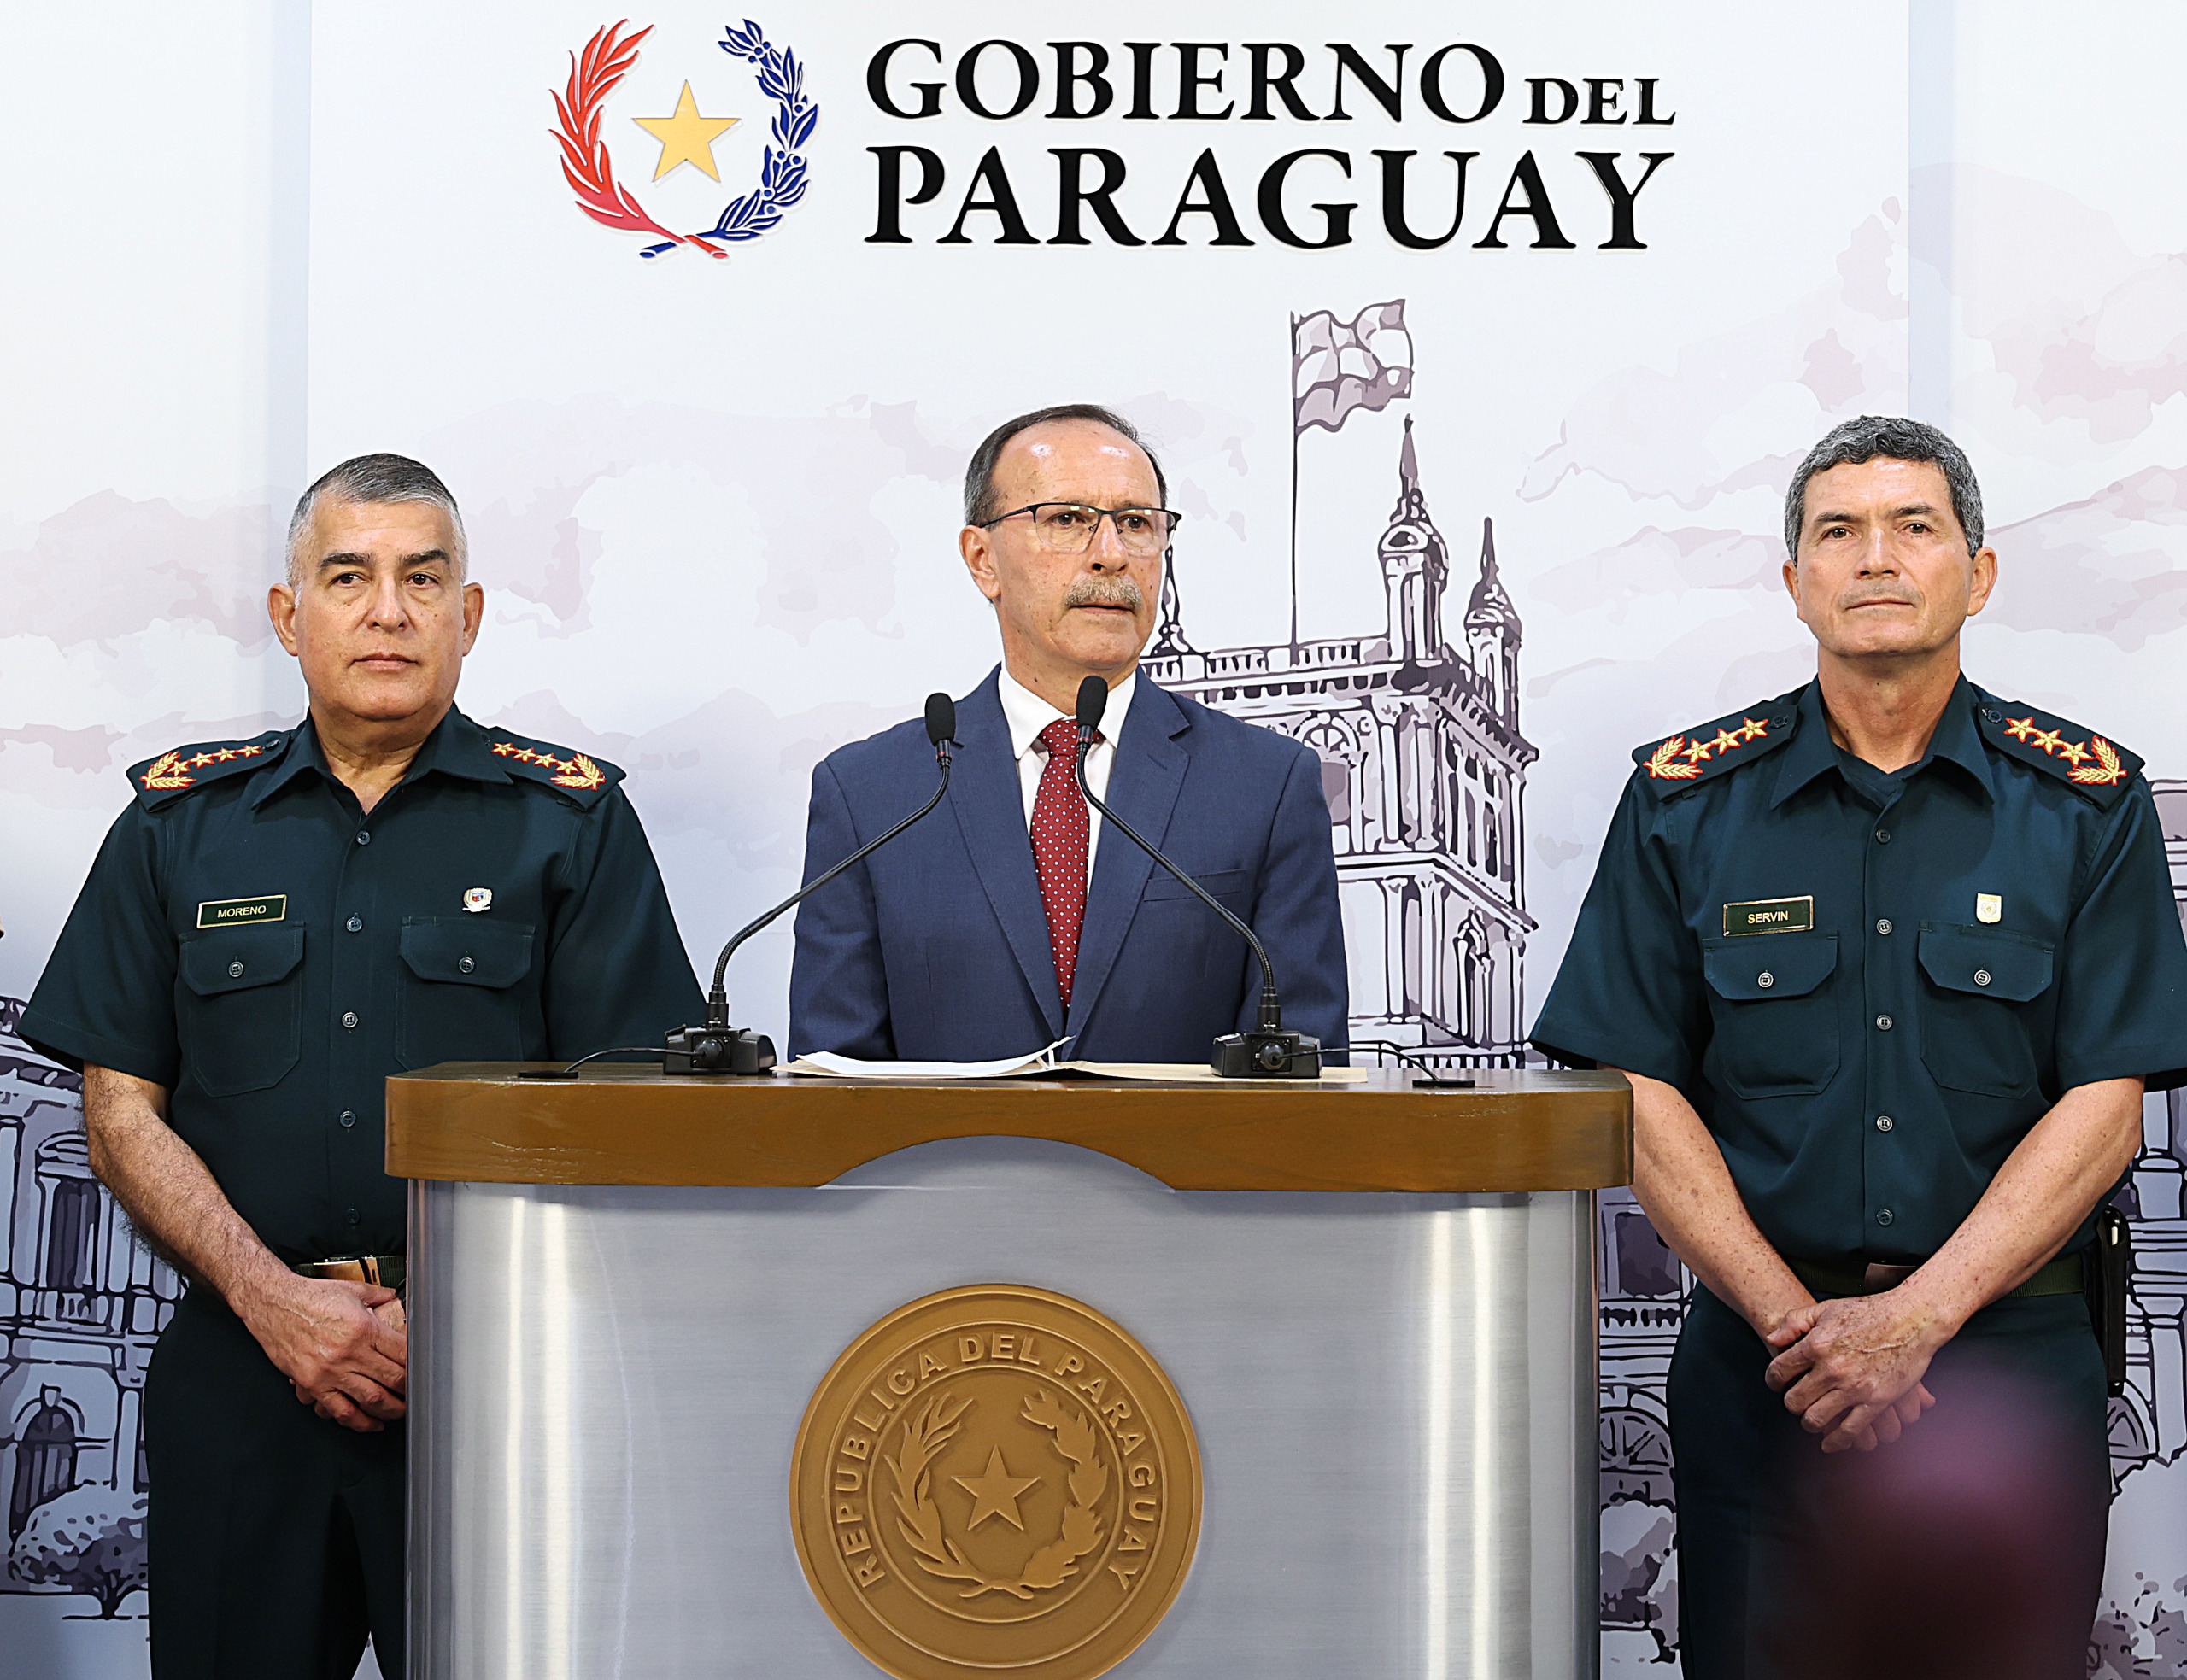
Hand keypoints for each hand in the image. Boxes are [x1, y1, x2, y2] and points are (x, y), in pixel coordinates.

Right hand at [234, 1273, 408, 1432]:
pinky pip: (340, 1409)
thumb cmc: (310, 1297)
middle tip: (417, 1396)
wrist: (274, 1303)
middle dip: (409, 1392)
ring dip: (390, 1410)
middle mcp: (350, 1352)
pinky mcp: (314, 1384)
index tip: (424, 1373)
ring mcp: (331, 1371)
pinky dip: (358, 1421)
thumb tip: (395, 1299)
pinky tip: (370, 1423)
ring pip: (370, 1399)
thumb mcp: (353, 1290)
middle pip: (392, 1379)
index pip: (403, 1354)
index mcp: (364, 1328)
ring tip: (400, 1412)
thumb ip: (379, 1297)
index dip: (418, 1367)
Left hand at [1764, 1292, 1942, 1452]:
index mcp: (1816, 1345)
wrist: (1911, 1319)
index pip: (1779, 1372)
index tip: (1777, 1384)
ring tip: (1811, 1419)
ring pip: (1816, 1420)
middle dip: (1791, 1404)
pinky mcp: (1876, 1402)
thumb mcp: (1825, 1308)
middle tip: (1796, 1401)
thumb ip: (1793, 1321)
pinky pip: (1849, 1431)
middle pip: (1794, 1401)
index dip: (1773, 1381)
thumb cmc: (1868, 1312)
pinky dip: (1836, 1441)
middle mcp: (1832, 1369)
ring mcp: (1854, 1387)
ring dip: (1810, 1423)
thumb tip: (1772, 1340)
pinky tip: (1829, 1443)